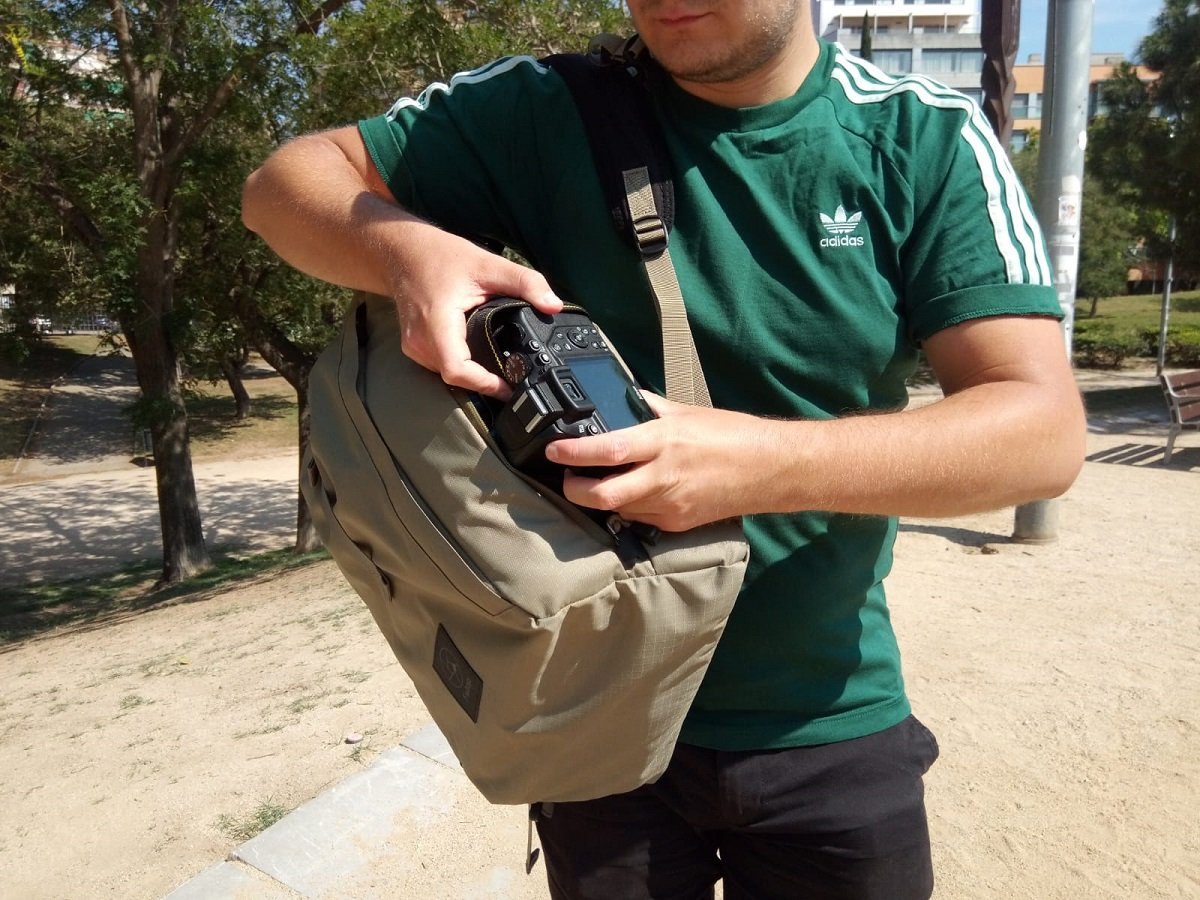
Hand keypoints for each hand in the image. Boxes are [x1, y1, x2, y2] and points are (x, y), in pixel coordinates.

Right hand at [388, 228, 560, 396]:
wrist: (402, 251)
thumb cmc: (440, 256)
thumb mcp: (489, 264)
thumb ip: (525, 283)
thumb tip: (554, 305)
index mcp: (436, 323)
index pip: (457, 370)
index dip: (485, 384)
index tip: (509, 388)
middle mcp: (419, 340)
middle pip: (455, 377)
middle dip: (485, 382)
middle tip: (515, 381)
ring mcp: (413, 346)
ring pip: (446, 374)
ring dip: (472, 376)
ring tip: (501, 371)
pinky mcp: (414, 347)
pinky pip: (440, 366)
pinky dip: (461, 365)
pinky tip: (479, 358)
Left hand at [546, 393, 774, 531]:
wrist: (769, 470)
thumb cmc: (732, 435)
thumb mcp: (685, 412)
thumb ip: (647, 409)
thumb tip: (618, 401)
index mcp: (664, 441)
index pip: (608, 450)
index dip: (575, 453)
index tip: (554, 450)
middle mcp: (663, 476)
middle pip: (603, 494)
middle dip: (575, 490)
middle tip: (567, 478)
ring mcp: (670, 505)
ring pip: (618, 508)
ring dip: (602, 497)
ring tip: (598, 481)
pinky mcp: (677, 524)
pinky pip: (639, 517)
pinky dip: (628, 505)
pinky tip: (633, 492)